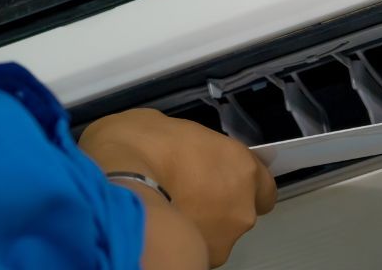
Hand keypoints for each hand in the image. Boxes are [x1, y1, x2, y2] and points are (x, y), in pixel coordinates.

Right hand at [80, 108, 276, 267]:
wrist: (117, 189)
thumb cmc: (138, 147)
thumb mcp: (166, 124)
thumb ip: (190, 145)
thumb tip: (179, 151)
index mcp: (241, 166)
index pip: (263, 185)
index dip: (242, 183)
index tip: (222, 178)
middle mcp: (241, 206)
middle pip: (239, 210)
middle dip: (218, 204)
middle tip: (185, 192)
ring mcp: (222, 238)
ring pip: (218, 233)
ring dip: (201, 224)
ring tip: (168, 210)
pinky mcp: (199, 258)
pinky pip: (196, 248)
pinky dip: (182, 239)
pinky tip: (160, 226)